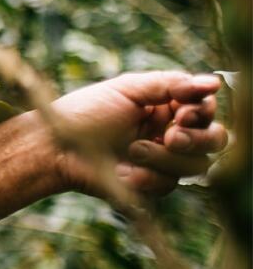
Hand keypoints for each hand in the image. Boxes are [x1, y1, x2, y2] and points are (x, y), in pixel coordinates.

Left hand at [49, 71, 227, 197]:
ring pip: (196, 166)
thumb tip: (214, 82)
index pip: (206, 109)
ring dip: (165, 158)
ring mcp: (162, 162)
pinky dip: (147, 177)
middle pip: (215, 140)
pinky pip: (168, 185)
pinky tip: (123, 171)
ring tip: (132, 150)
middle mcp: (170, 134)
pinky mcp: (149, 185)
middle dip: (197, 139)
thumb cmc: (83, 113)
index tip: (182, 111)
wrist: (53, 148)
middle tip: (171, 137)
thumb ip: (169, 84)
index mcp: (166, 107)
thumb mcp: (126, 89)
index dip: (203, 111)